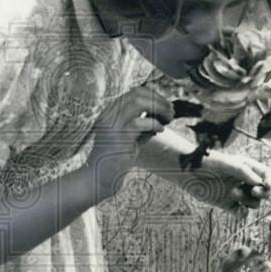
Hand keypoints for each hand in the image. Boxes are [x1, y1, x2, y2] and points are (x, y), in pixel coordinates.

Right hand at [86, 84, 173, 200]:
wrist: (99, 178)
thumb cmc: (115, 160)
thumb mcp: (130, 137)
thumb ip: (142, 125)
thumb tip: (161, 114)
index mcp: (110, 112)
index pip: (134, 92)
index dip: (154, 96)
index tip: (166, 107)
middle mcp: (109, 115)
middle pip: (137, 94)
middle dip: (158, 100)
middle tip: (171, 112)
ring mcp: (112, 124)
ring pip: (138, 102)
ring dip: (158, 108)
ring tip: (168, 119)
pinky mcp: (117, 137)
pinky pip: (139, 122)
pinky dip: (154, 123)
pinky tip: (160, 130)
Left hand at [186, 151, 270, 210]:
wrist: (188, 172)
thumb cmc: (207, 162)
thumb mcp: (228, 164)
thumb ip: (244, 172)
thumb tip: (260, 183)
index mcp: (248, 168)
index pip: (268, 176)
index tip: (266, 186)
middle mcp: (244, 181)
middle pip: (264, 192)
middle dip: (262, 193)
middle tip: (254, 191)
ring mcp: (237, 193)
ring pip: (254, 203)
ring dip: (247, 200)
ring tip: (233, 192)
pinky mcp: (227, 204)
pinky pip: (241, 213)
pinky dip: (242, 213)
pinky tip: (238, 209)